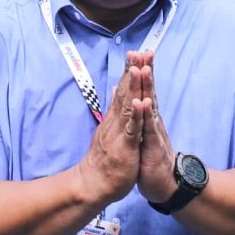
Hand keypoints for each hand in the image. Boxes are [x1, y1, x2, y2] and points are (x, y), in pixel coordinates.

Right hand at [73, 55, 145, 205]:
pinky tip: (140, 101)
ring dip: (133, 87)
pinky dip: (136, 114)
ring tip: (138, 68)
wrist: (93, 183)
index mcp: (115, 118)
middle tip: (138, 51)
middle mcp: (116, 121)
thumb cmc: (104, 159)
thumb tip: (115, 89)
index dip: (130, 71)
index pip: (123, 89)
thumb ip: (114, 109)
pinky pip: (132, 128)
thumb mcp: (110, 129)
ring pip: (128, 105)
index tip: (137, 52)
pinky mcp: (125, 146)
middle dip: (132, 71)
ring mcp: (120, 132)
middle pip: (125, 91)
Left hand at [124, 53, 183, 205]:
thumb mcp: (143, 134)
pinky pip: (149, 129)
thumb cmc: (152, 159)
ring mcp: (154, 133)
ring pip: (150, 106)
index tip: (138, 52)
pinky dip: (146, 115)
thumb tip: (136, 99)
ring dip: (148, 87)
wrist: (165, 184)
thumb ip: (141, 117)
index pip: (144, 91)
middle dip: (147, 71)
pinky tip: (144, 102)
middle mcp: (153, 121)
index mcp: (148, 118)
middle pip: (150, 92)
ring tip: (145, 69)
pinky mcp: (153, 146)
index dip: (141, 72)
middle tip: (145, 51)